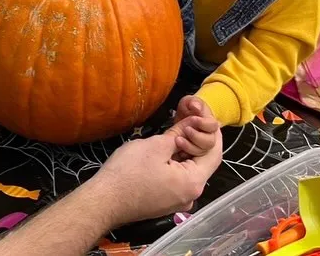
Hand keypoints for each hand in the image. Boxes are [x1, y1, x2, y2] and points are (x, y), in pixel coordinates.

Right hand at [88, 129, 221, 225]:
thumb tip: (191, 123)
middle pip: (202, 163)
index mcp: (193, 183)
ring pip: (188, 171)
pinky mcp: (165, 203)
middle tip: (187, 120)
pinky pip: (177, 179)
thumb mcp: (155, 146)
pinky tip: (164, 151)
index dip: (212, 133)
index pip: (214, 154)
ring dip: (184, 151)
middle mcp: (191, 196)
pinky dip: (175, 163)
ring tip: (175, 131)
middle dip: (196, 140)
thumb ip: (178, 134)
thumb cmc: (129, 172)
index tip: (205, 116)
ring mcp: (177, 202)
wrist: (105, 201)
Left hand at [171, 96, 218, 157]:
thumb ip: (193, 102)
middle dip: (197, 136)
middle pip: (209, 143)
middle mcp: (209, 137)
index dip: (203, 123)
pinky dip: (185, 156)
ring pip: (202, 153)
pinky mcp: (194, 157)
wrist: (183, 119)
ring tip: (178, 140)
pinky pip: (193, 160)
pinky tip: (178, 151)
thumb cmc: (189, 109)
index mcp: (210, 124)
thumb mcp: (189, 102)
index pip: (213, 126)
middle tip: (186, 130)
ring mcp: (202, 148)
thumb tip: (195, 106)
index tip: (194, 119)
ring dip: (190, 146)